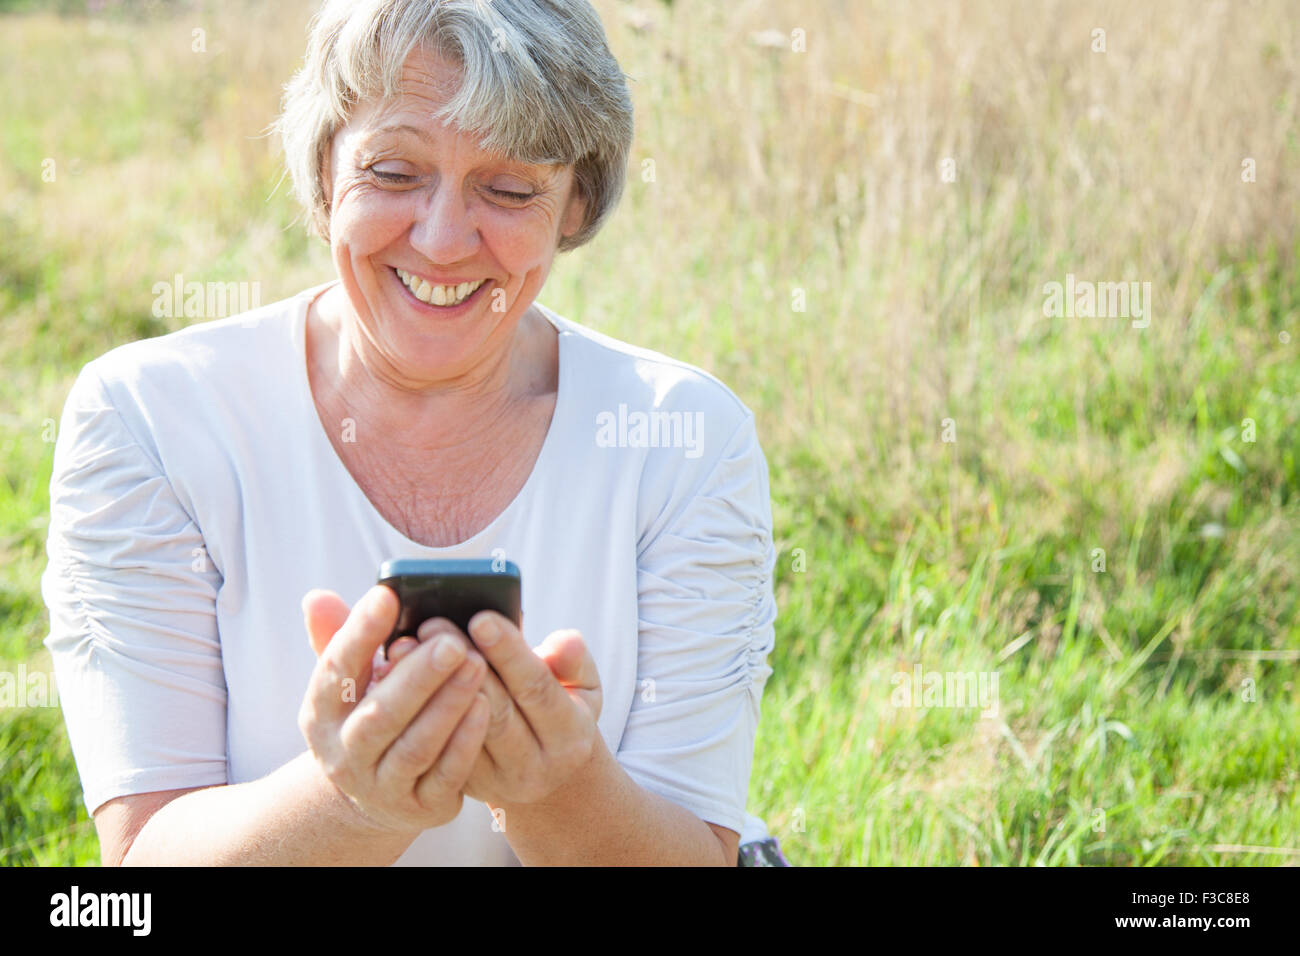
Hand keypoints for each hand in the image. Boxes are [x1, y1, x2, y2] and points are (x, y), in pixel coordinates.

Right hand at [298, 585, 491, 834]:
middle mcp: (344, 755)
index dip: (360, 632)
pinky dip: (466, 741)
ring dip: (447, 705)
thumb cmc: (369, 714)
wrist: (375, 792)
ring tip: (476, 664)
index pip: (336, 669)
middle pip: (379, 714)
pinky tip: (486, 706)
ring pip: (416, 747)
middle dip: (417, 676)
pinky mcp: (422, 808)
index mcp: (322, 713)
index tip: (388, 596)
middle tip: (452, 641)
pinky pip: (446, 775)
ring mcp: (382, 787)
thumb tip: (317, 597)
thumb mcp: (349, 682)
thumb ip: (339, 638)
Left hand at [384, 612, 601, 808]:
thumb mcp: (582, 687)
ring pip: (457, 730)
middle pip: (494, 711)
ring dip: (430, 687)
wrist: (540, 768)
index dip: (509, 653)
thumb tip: (561, 643)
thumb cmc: (559, 708)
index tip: (481, 617)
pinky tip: (395, 677)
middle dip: (462, 664)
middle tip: (433, 623)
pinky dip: (415, 709)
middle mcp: (533, 768)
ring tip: (406, 645)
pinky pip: (434, 746)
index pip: (538, 688)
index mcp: (568, 738)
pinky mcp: (460, 785)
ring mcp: (493, 783)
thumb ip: (574, 661)